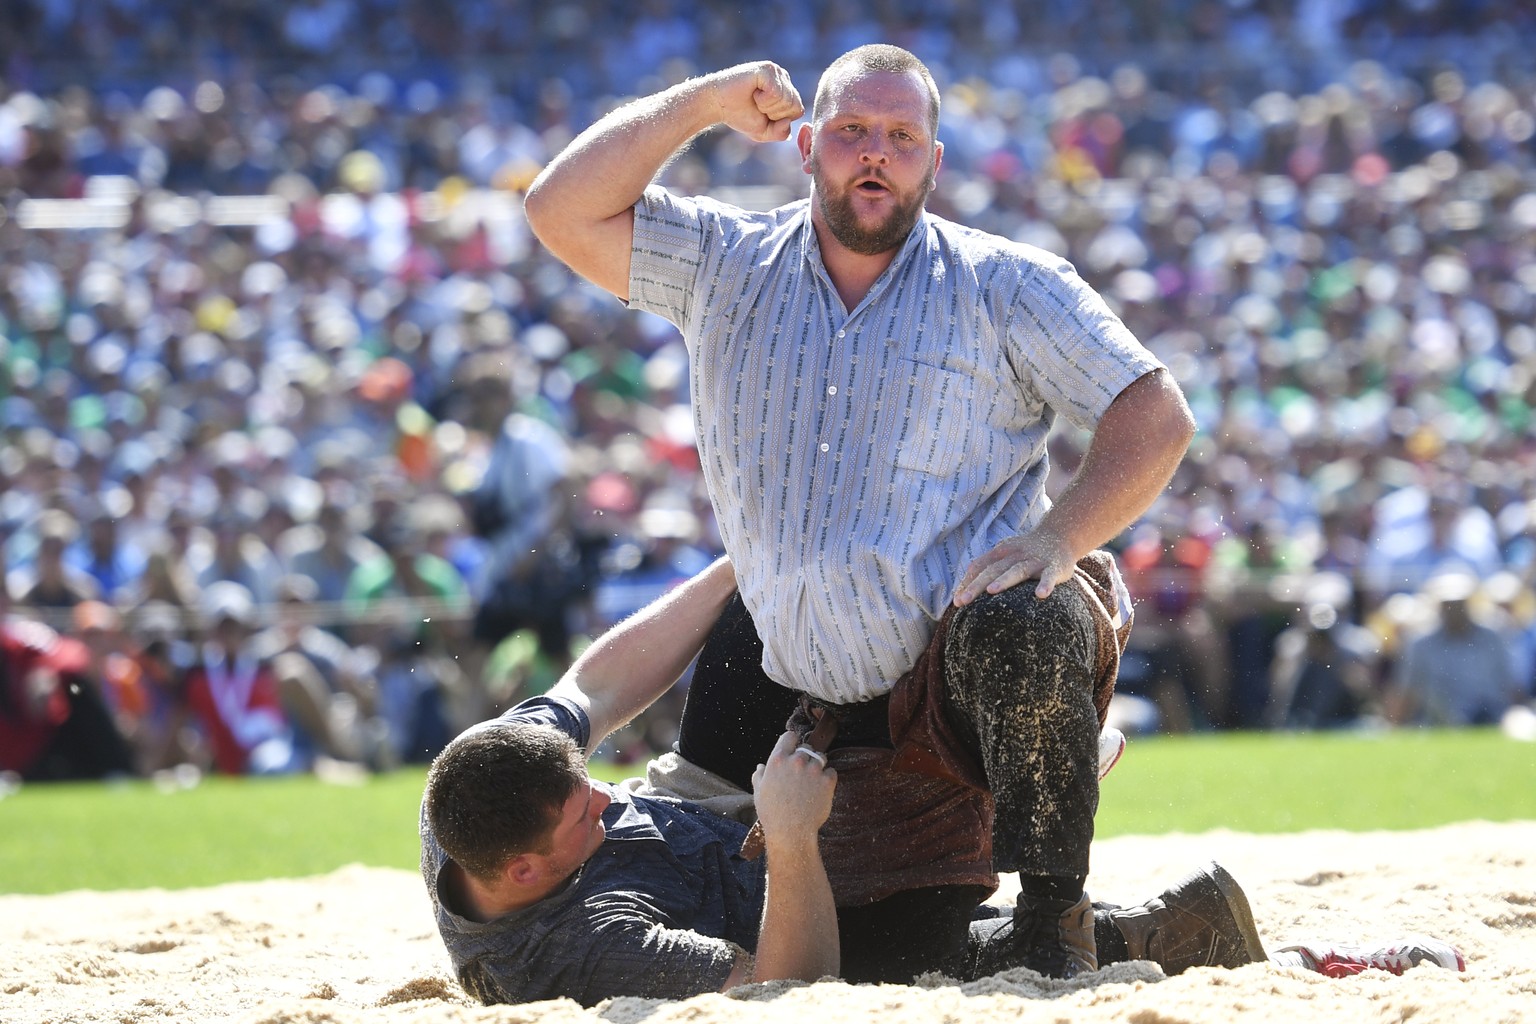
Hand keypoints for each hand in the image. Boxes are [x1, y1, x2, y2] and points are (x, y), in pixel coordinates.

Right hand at [709, 62, 803, 142]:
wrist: (717, 104)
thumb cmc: (740, 115)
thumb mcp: (764, 132)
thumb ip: (781, 133)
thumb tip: (787, 121)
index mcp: (786, 91)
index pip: (798, 111)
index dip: (780, 119)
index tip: (762, 113)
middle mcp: (784, 78)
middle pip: (795, 106)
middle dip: (774, 114)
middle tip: (757, 106)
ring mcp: (776, 71)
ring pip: (786, 100)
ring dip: (767, 107)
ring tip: (754, 99)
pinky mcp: (767, 69)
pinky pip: (776, 94)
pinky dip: (763, 100)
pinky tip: (753, 93)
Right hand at [752, 730, 835, 839]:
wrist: (791, 831)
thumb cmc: (772, 813)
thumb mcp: (759, 792)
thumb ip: (759, 775)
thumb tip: (761, 766)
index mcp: (778, 760)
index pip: (789, 736)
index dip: (792, 742)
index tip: (794, 749)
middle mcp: (796, 761)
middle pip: (806, 748)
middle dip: (805, 758)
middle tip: (803, 774)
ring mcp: (813, 770)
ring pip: (821, 758)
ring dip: (818, 766)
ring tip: (812, 782)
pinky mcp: (827, 781)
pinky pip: (831, 772)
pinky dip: (828, 779)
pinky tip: (820, 790)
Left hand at [953, 527, 1076, 604]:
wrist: (1060, 536)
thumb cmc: (1026, 552)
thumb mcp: (1005, 555)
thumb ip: (986, 569)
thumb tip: (960, 591)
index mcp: (1001, 552)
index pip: (980, 566)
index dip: (967, 582)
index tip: (957, 601)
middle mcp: (1016, 555)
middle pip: (993, 570)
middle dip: (977, 585)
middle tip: (963, 601)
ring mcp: (1035, 561)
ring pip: (1018, 571)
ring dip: (1005, 580)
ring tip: (992, 591)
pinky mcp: (1055, 567)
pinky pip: (1050, 576)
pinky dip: (1046, 585)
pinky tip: (1041, 595)